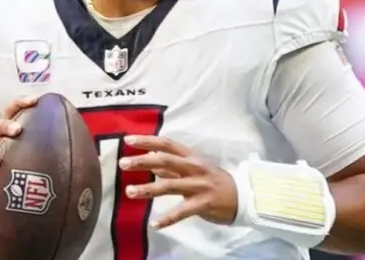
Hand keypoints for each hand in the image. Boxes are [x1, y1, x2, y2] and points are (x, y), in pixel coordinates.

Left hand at [118, 135, 237, 229]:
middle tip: (122, 163)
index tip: (128, 140)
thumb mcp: (195, 168)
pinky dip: (167, 219)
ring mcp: (198, 185)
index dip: (147, 141)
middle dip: (142, 161)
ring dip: (147, 189)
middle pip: (164, 160)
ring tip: (129, 192)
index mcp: (191, 157)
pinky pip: (181, 212)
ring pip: (169, 186)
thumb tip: (149, 159)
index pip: (166, 144)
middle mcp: (193, 168)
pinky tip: (154, 224)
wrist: (242, 197)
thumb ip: (172, 166)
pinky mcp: (202, 203)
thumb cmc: (214, 181)